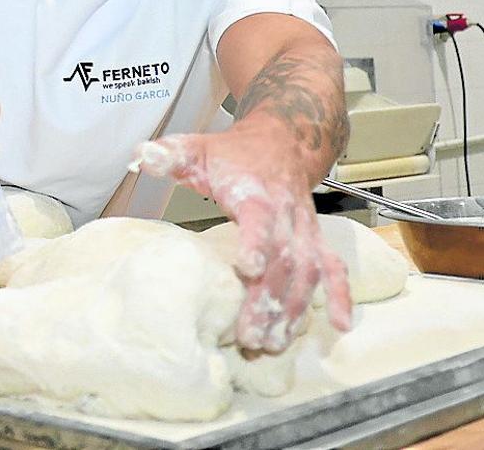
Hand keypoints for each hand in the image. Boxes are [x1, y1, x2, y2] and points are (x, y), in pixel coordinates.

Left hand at [130, 124, 352, 352]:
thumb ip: (170, 154)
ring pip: (307, 270)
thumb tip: (143, 155)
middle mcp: (286, 212)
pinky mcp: (316, 238)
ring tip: (274, 343)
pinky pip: (333, 266)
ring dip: (293, 308)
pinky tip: (338, 325)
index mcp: (255, 190)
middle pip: (284, 257)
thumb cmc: (232, 153)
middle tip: (251, 336)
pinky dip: (339, 294)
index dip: (256, 241)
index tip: (248, 269)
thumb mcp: (197, 147)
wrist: (282, 141)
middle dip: (268, 298)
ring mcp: (305, 228)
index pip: (259, 217)